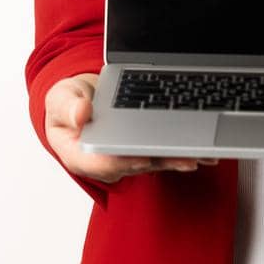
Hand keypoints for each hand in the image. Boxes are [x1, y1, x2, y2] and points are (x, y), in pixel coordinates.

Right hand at [45, 74, 218, 182]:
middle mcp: (104, 163)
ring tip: (201, 156)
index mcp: (79, 155)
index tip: (143, 156)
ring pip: (153, 163)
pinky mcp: (140, 154)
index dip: (124, 160)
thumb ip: (69, 106)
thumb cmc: (69, 101)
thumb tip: (80, 113)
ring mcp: (124, 160)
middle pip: (136, 165)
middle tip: (186, 157)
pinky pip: (161, 156)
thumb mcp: (61, 98)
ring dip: (178, 159)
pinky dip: (181, 152)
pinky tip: (202, 153)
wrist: (80, 100)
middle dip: (161, 161)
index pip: (103, 163)